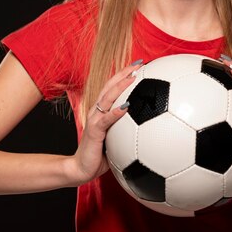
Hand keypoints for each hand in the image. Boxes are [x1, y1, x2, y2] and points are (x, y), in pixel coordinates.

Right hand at [71, 61, 140, 183]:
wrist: (81, 169)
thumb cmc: (100, 154)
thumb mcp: (116, 138)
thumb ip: (127, 129)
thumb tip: (150, 126)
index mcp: (102, 110)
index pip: (113, 87)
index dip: (125, 74)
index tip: (140, 64)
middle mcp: (97, 110)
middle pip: (110, 86)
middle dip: (124, 73)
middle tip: (139, 63)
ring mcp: (94, 119)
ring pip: (108, 97)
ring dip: (121, 86)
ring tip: (133, 76)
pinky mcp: (94, 131)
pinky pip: (106, 120)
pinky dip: (116, 112)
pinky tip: (127, 106)